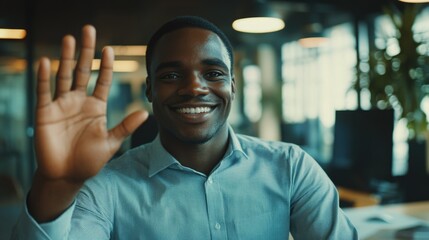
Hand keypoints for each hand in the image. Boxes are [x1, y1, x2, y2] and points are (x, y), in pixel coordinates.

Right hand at [34, 25, 146, 182]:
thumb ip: (126, 127)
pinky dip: (44, 77)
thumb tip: (146, 113)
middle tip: (89, 30)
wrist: (67, 176)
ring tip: (69, 38)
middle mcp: (79, 102)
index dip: (105, 65)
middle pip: (83, 71)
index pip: (102, 81)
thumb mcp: (111, 143)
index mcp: (96, 107)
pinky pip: (44, 92)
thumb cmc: (89, 160)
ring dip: (66, 57)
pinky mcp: (46, 113)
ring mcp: (62, 105)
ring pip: (64, 76)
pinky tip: (47, 61)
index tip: (109, 49)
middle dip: (86, 51)